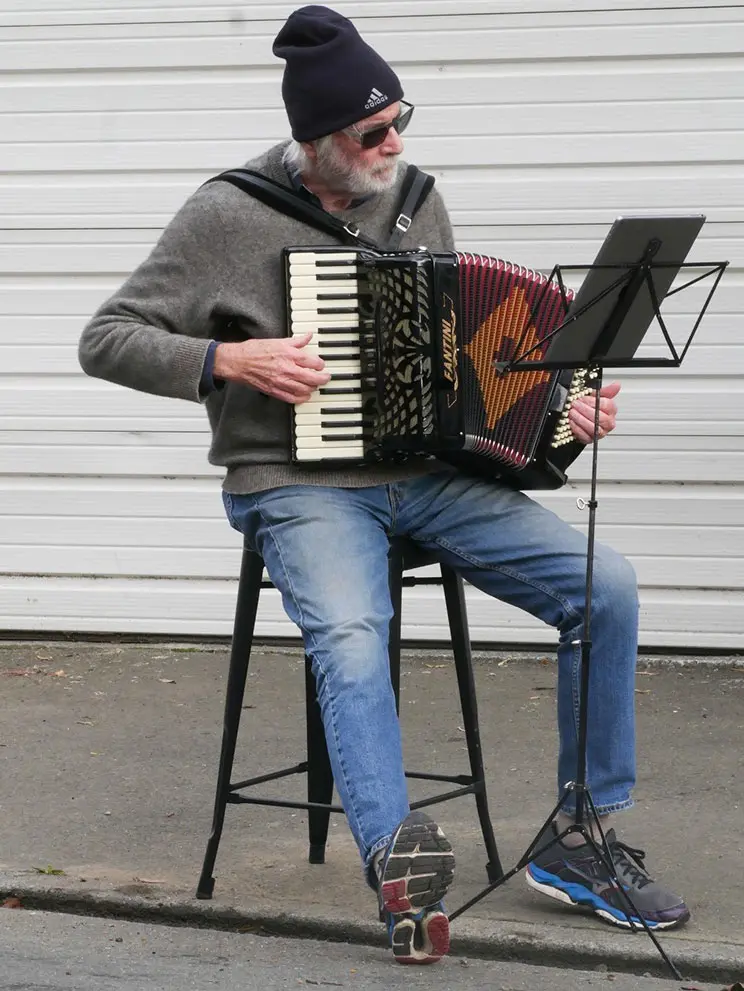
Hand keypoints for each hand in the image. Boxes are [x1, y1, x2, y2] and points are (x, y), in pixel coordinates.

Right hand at [213, 332, 330, 403]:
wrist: (237, 362)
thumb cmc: (254, 350)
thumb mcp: (277, 341)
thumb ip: (296, 341)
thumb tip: (308, 336)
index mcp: (289, 354)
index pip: (314, 362)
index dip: (321, 365)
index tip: (321, 365)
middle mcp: (287, 369)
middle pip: (313, 378)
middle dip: (323, 379)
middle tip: (325, 377)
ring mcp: (281, 382)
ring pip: (305, 389)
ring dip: (313, 388)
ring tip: (315, 385)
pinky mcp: (274, 391)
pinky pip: (293, 398)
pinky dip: (302, 398)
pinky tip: (305, 395)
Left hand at [568, 381, 620, 443]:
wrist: (582, 419)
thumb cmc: (591, 408)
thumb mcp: (597, 396)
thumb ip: (606, 391)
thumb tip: (617, 385)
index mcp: (611, 411)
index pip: (607, 406)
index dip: (593, 402)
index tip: (583, 398)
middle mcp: (608, 423)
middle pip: (600, 418)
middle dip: (585, 410)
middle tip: (575, 405)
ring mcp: (600, 432)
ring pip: (593, 428)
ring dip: (580, 419)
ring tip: (572, 413)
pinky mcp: (591, 440)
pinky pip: (585, 436)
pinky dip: (577, 429)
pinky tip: (572, 422)